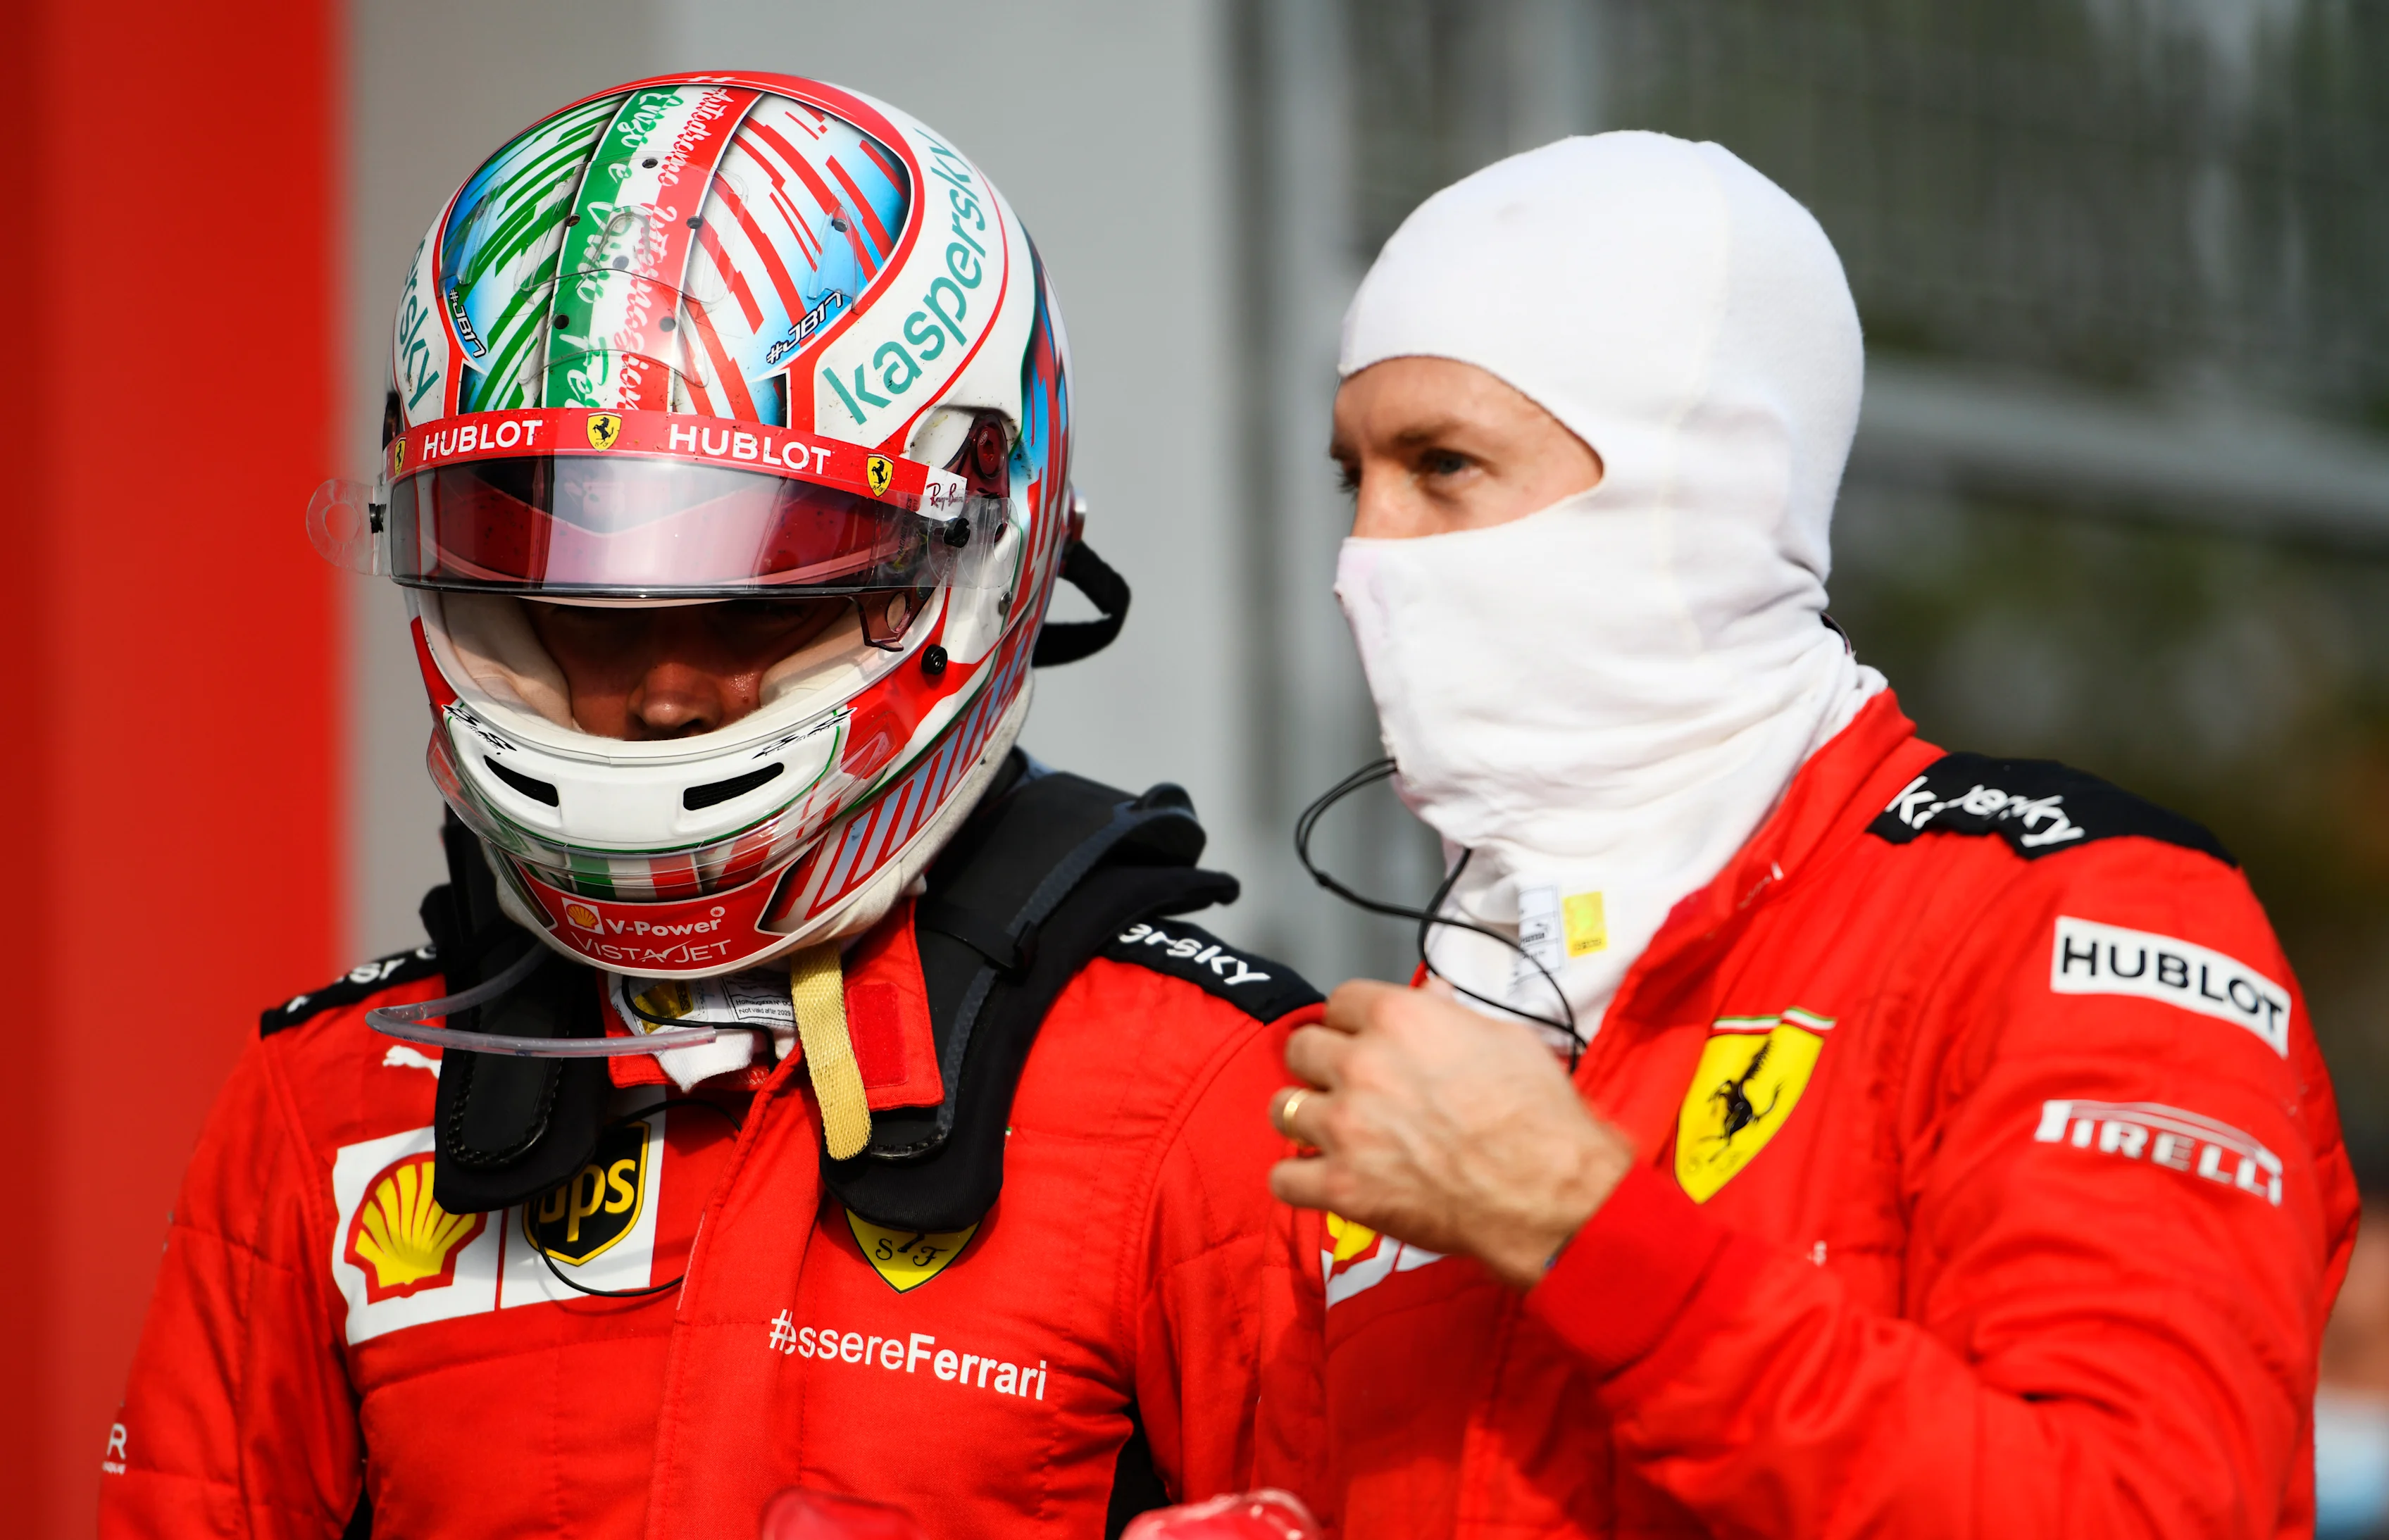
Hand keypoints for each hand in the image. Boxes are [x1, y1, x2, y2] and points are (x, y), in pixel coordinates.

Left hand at [1269, 979, 1634, 1289]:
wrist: (1547, 1191)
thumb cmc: (1538, 1118)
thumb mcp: (1504, 1038)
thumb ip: (1452, 1015)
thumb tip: (1433, 995)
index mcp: (1399, 1018)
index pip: (1339, 1001)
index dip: (1351, 1022)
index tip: (1358, 1037)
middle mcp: (1362, 1065)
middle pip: (1301, 1048)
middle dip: (1321, 1064)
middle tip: (1345, 1084)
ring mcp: (1345, 1126)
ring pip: (1283, 1107)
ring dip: (1305, 1117)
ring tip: (1330, 1131)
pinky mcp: (1342, 1186)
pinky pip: (1283, 1178)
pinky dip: (1299, 1181)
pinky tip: (1322, 1179)